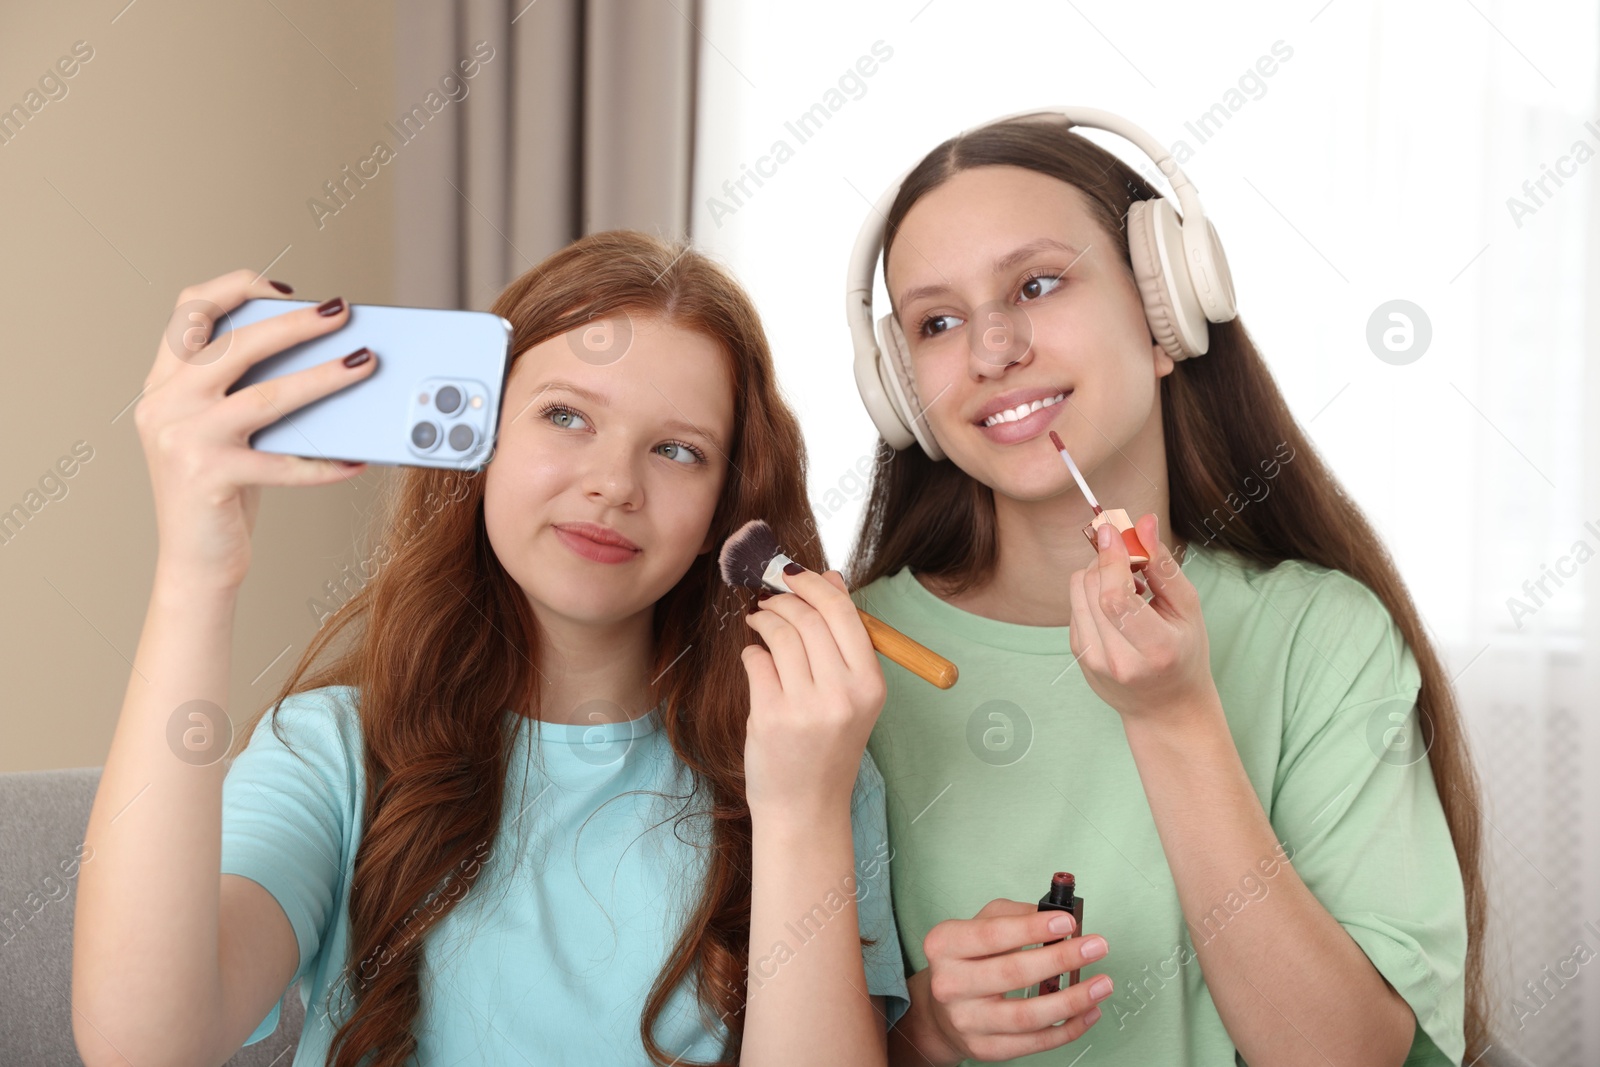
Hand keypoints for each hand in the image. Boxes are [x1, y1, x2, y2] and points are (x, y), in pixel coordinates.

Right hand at [135, 270, 375, 590]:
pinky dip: (326, 462)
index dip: (234, 288)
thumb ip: (249, 391)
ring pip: (266, 396)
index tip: (282, 288)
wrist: (194, 563)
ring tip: (364, 364)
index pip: (188, 311)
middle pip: (235, 344)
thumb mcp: (224, 431)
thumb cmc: (221, 491)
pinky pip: (283, 463)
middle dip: (295, 323)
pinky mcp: (210, 478)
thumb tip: (323, 355)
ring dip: (324, 377)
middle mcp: (165, 405)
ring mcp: (184, 440)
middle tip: (341, 313)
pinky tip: (357, 458)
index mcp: (164, 384)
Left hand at [739, 567, 885, 817]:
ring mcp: (807, 707)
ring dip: (764, 620)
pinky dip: (751, 653)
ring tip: (758, 624)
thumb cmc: (827, 746)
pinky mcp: (772, 716)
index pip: (843, 613)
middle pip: (809, 618)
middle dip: (783, 599)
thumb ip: (843, 639)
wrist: (806, 807)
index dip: (813, 585)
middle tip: (768, 599)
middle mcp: (844, 694)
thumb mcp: (851, 694)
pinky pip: (756, 662)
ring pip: (780, 635)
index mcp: (870, 684)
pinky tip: (755, 659)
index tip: (793, 575)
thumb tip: (831, 578)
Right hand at [917, 899, 1108, 1062]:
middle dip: (1061, 958)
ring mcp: (967, 1021)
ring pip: (1027, 1015)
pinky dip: (1068, 1029)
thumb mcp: (978, 925)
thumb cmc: (965, 961)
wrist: (941, 1012)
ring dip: (1072, 999)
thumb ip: (1013, 915)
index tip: (1067, 922)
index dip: (1033, 928)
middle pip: (1013, 973)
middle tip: (1095, 947)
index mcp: (945, 946)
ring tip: (1101, 984)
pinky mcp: (986, 1049)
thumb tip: (1053, 916)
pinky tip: (1088, 1012)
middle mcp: (950, 984)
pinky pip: (1035, 1042)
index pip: (992, 934)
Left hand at [1069, 513, 1216, 725]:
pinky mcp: (1077, 655)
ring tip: (1130, 586)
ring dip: (1099, 574)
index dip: (1110, 559)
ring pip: (1078, 591)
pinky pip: (1075, 604)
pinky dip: (1093, 593)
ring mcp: (1092, 661)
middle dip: (1108, 560)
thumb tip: (1144, 522)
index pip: (1116, 598)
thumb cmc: (1184, 654)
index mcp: (1155, 650)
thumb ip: (1163, 565)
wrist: (1165, 708)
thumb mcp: (1187, 609)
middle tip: (1134, 557)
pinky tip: (1118, 606)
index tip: (1112, 530)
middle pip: (1093, 589)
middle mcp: (1118, 660)